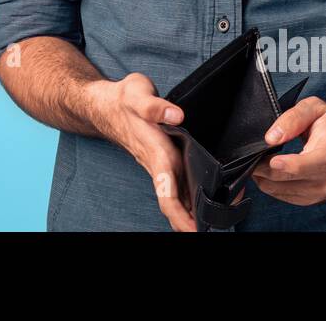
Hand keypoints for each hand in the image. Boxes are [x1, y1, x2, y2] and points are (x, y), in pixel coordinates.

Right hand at [89, 73, 242, 231]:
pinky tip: (204, 201)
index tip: (195, 231)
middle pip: (175, 204)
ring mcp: (161, 164)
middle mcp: (159, 165)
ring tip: (217, 220)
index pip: (166, 195)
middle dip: (191, 222)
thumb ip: (155, 106)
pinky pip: (178, 184)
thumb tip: (177, 115)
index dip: (180, 217)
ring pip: (178, 197)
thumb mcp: (137, 95)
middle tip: (216, 228)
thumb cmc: (123, 100)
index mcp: (156, 155)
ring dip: (193, 212)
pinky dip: (191, 197)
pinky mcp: (164, 159)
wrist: (108, 104)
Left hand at [250, 96, 325, 205]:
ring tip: (261, 160)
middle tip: (252, 155)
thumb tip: (271, 137)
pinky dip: (272, 185)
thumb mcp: (316, 108)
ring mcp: (321, 193)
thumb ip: (293, 118)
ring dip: (265, 178)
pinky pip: (283, 196)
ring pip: (281, 191)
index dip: (287, 165)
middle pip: (289, 179)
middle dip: (264, 169)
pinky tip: (271, 171)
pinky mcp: (313, 199)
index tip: (272, 160)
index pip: (309, 165)